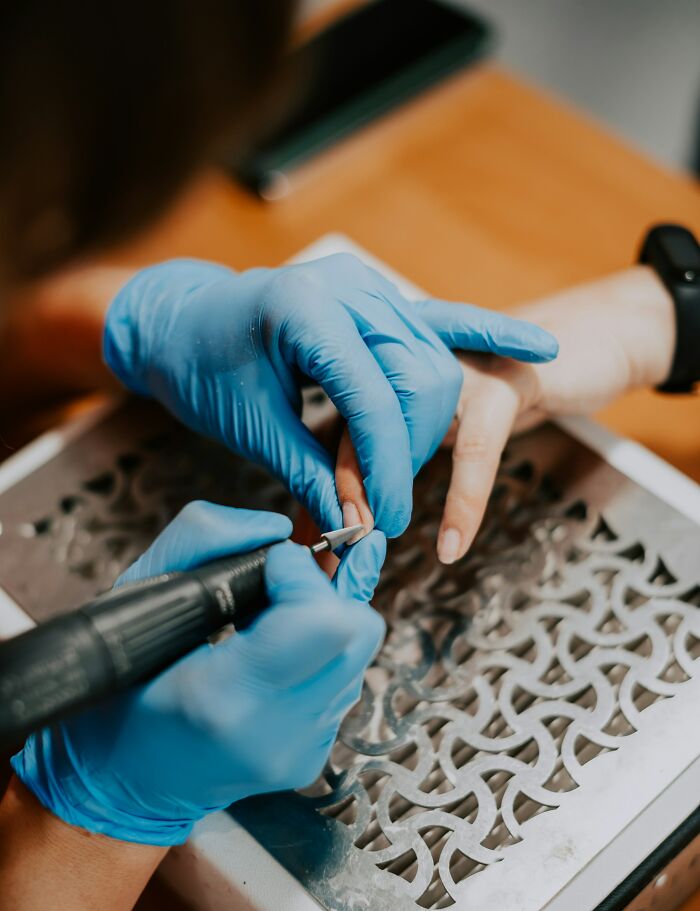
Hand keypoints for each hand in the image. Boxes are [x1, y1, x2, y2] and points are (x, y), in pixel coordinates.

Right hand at [11, 502, 385, 844]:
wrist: (124, 780)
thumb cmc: (118, 689)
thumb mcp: (135, 594)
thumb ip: (202, 540)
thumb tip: (277, 530)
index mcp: (224, 696)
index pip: (320, 619)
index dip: (301, 573)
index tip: (268, 565)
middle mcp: (275, 732)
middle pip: (356, 632)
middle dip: (324, 591)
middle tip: (276, 589)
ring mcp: (301, 751)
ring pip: (358, 654)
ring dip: (323, 621)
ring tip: (270, 623)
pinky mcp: (314, 757)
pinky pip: (343, 682)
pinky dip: (319, 655)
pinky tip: (276, 655)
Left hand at [103, 253, 556, 537]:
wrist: (177, 319)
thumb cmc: (200, 366)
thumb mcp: (249, 425)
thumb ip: (311, 472)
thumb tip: (353, 525)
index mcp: (307, 308)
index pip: (373, 398)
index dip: (382, 468)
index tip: (381, 519)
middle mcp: (348, 287)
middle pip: (419, 378)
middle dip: (406, 453)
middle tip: (383, 509)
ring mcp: (368, 287)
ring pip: (433, 362)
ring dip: (426, 426)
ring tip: (403, 477)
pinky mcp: (378, 298)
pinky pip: (445, 318)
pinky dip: (491, 330)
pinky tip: (538, 343)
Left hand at [335, 266, 674, 562]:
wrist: (588, 340)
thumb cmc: (498, 385)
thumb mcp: (429, 419)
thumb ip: (377, 453)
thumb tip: (326, 519)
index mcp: (381, 347)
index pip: (335, 416)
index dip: (322, 479)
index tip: (312, 540)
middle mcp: (410, 341)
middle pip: (359, 418)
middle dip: (344, 489)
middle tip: (333, 549)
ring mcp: (457, 356)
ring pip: (406, 426)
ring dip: (387, 487)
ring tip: (372, 542)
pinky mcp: (504, 376)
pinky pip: (476, 446)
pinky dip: (464, 499)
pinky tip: (452, 544)